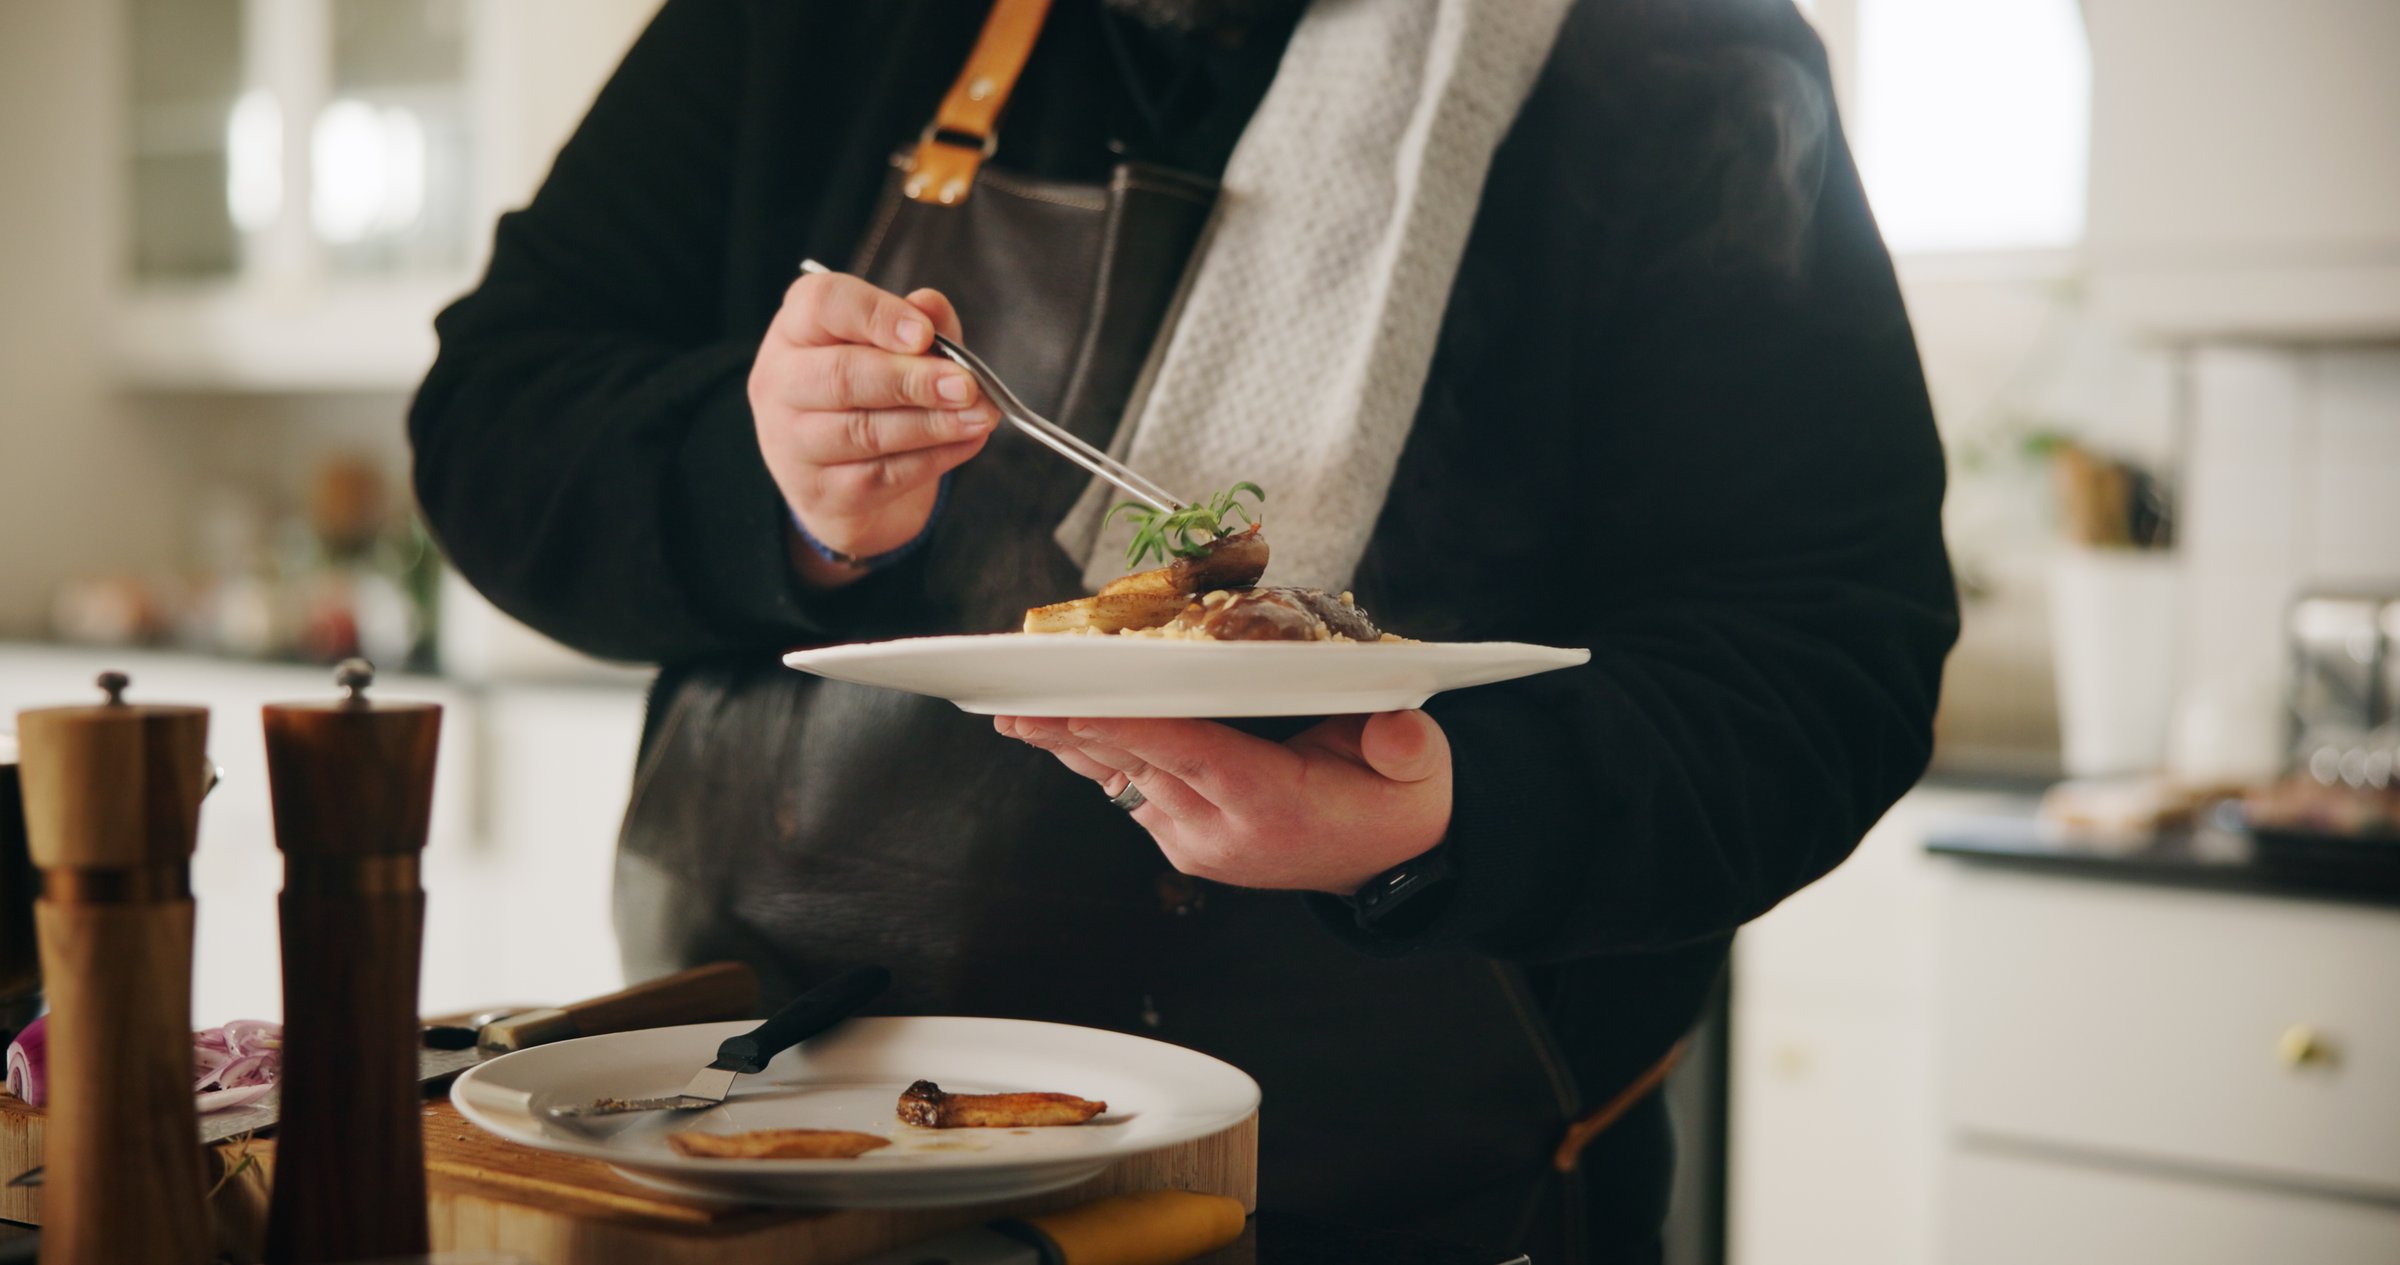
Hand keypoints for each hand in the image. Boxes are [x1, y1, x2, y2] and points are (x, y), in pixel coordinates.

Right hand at [750, 271, 994, 586]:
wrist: (843, 476)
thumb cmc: (873, 389)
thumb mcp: (896, 345)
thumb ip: (919, 321)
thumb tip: (931, 305)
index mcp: (797, 327)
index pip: (823, 304)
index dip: (876, 316)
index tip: (924, 334)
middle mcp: (781, 380)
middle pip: (842, 375)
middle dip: (912, 380)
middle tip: (965, 386)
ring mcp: (793, 441)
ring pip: (864, 431)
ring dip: (932, 424)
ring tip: (980, 416)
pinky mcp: (820, 491)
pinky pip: (881, 475)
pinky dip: (933, 458)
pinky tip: (967, 441)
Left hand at [994, 711, 1452, 894]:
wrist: (1389, 862)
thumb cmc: (1394, 799)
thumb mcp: (1419, 766)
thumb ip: (1406, 747)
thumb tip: (1397, 731)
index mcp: (1272, 806)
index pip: (1191, 756)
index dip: (1133, 728)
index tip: (1079, 705)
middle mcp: (1222, 830)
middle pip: (1139, 764)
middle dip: (1076, 729)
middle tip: (1021, 700)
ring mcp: (1196, 839)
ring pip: (1123, 779)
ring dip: (1070, 744)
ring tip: (1017, 713)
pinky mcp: (1184, 838)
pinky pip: (1130, 789)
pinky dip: (1097, 753)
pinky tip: (1059, 728)